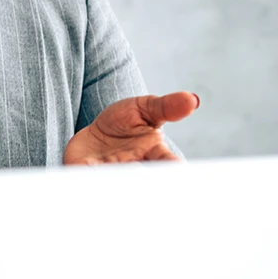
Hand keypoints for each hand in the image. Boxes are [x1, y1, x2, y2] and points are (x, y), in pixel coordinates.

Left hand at [63, 91, 198, 164]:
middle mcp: (133, 166)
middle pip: (141, 176)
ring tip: (112, 169)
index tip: (177, 167)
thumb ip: (167, 107)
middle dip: (140, 174)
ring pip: (113, 178)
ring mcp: (109, 170)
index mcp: (154, 154)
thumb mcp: (146, 108)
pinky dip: (85, 175)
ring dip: (112, 176)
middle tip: (137, 168)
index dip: (173, 167)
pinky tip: (87, 169)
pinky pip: (84, 175)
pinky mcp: (85, 170)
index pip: (168, 163)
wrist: (95, 133)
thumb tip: (192, 99)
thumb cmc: (126, 123)